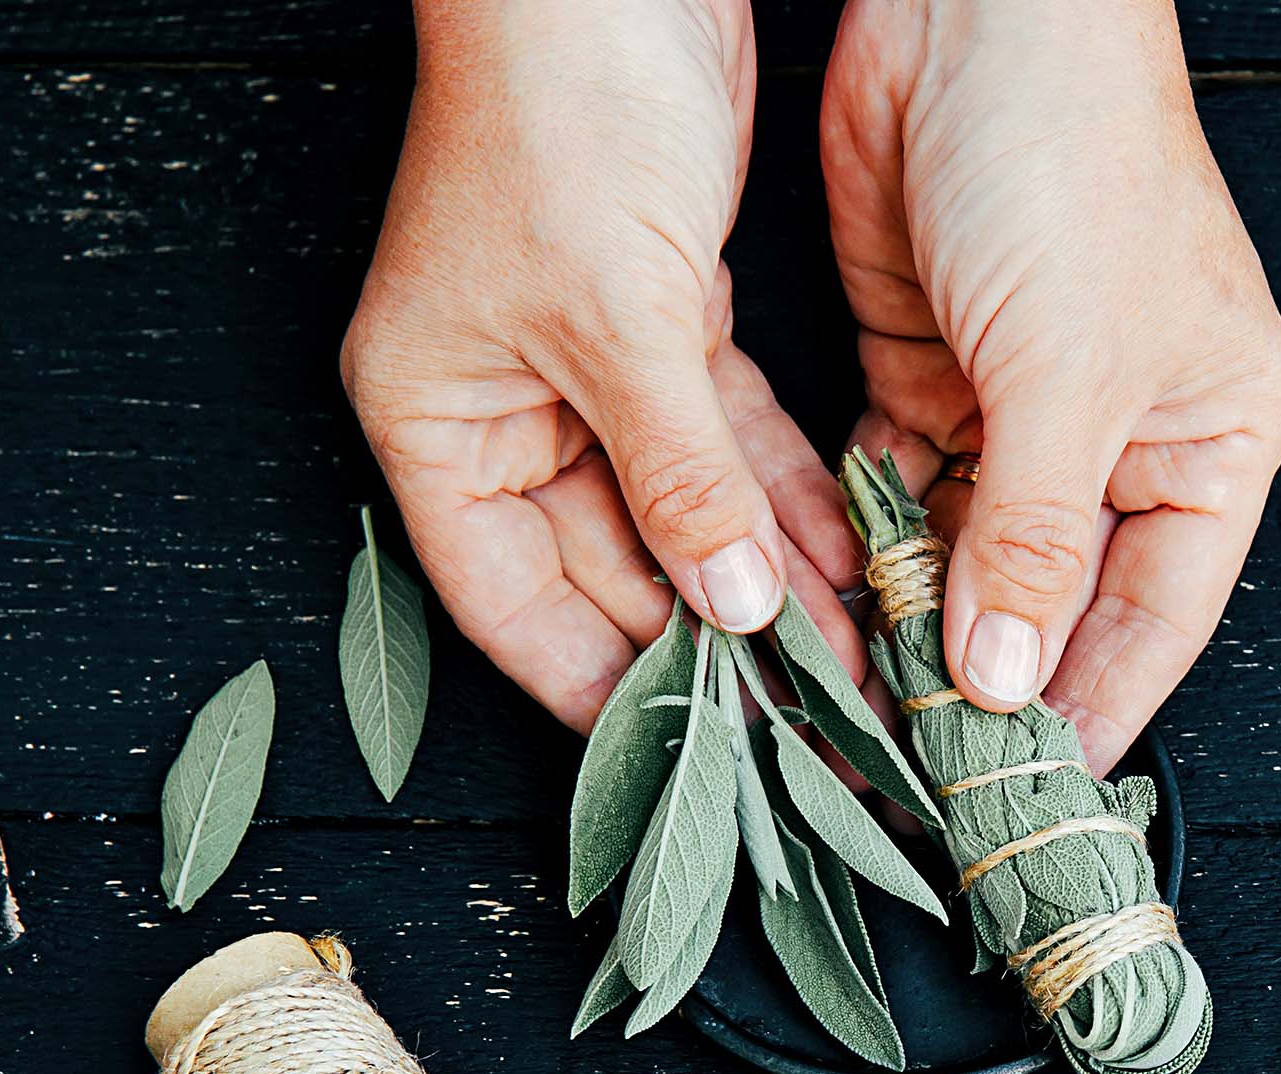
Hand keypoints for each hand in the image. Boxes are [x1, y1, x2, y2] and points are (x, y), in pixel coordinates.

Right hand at [342, 0, 865, 731]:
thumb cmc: (561, 107)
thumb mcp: (620, 318)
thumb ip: (677, 476)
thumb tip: (729, 604)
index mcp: (435, 420)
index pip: (510, 605)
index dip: (593, 687)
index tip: (685, 758)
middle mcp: (503, 408)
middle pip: (604, 570)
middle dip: (705, 642)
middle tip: (800, 725)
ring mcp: (583, 370)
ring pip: (680, 514)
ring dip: (761, 582)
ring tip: (845, 664)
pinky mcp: (665, 324)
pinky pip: (728, 444)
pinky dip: (783, 499)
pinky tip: (844, 563)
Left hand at [820, 0, 1280, 771]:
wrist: (972, 13)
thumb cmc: (1074, 157)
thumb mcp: (1070, 371)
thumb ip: (1033, 537)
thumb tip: (1005, 678)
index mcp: (1206, 441)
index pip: (1152, 619)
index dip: (1092, 710)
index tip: (1027, 796)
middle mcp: (1114, 441)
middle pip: (1052, 604)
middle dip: (990, 686)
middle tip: (925, 777)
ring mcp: (1015, 416)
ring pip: (964, 563)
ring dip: (917, 634)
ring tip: (868, 721)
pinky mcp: (925, 378)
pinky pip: (893, 503)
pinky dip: (864, 558)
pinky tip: (833, 620)